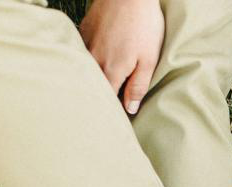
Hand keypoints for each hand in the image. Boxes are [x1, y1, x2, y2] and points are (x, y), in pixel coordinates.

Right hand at [80, 0, 163, 114]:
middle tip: (104, 107)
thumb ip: (138, 86)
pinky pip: (82, 52)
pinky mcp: (84, 30)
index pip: (107, 100)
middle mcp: (94, 60)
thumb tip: (130, 109)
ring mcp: (86, 44)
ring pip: (86, 70)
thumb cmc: (143, 24)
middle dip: (99, 97)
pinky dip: (87, 60)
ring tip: (97, 86)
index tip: (114, 118)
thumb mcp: (149, 59)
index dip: (111, 111)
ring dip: (91, 79)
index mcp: (111, 71)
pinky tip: (94, 60)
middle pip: (94, 86)